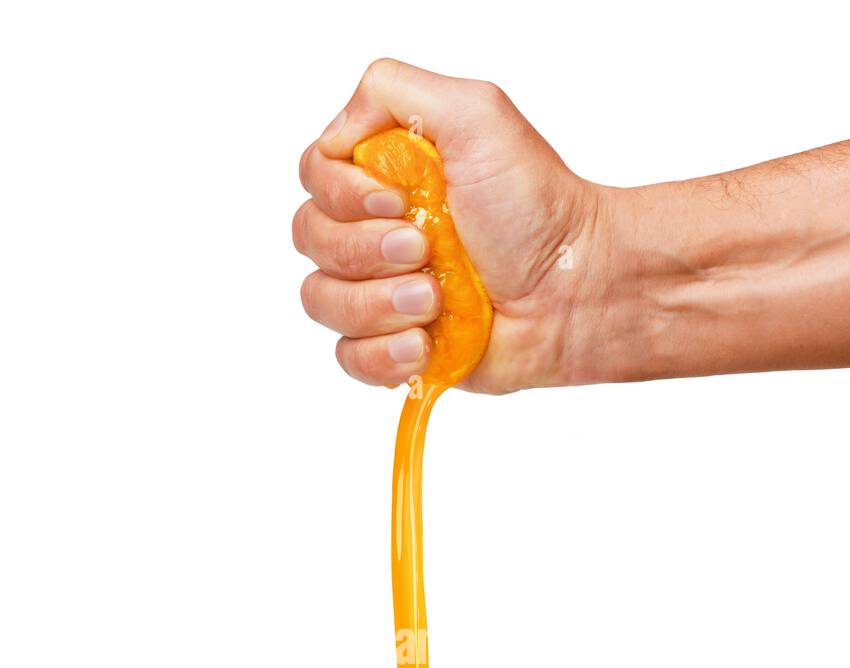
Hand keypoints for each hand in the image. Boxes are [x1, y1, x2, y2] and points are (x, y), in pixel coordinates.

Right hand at [293, 59, 600, 393]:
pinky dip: (383, 353)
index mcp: (384, 175)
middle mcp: (374, 232)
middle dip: (367, 251)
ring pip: (322, 301)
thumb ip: (391, 92)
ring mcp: (383, 293)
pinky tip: (423, 343)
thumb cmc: (535, 207)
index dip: (344, 194)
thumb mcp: (474, 112)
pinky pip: (349, 358)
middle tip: (426, 250)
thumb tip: (337, 133)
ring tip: (434, 301)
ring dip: (378, 302)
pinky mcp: (397, 348)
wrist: (574, 290)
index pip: (315, 177)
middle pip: (311, 240)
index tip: (398, 201)